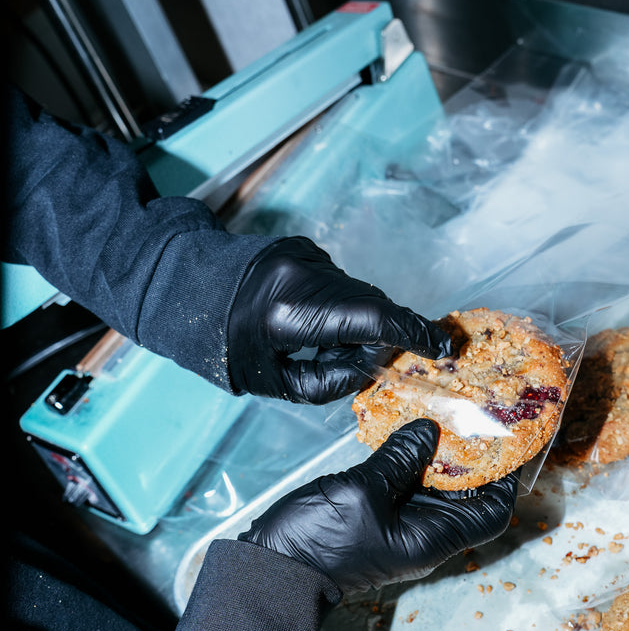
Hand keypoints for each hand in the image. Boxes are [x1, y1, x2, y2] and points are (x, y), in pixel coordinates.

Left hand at [227, 236, 453, 402]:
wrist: (184, 288)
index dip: (412, 333)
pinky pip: (340, 283)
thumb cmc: (223, 347)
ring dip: (356, 322)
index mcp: (292, 312)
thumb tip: (369, 367)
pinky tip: (308, 322)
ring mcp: (305, 255)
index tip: (441, 348)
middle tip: (361, 363)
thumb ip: (329, 381)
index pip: (371, 319)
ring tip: (316, 344)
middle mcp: (304, 275)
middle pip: (370, 305)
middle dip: (379, 337)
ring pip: (357, 293)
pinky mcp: (304, 248)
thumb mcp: (274, 382)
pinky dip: (340, 307)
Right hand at [239, 419, 517, 592]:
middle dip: (475, 456)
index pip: (491, 513)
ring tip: (446, 413)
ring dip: (442, 454)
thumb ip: (398, 459)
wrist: (274, 571)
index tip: (506, 439)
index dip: (506, 479)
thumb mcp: (362, 491)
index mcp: (432, 538)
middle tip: (474, 414)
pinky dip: (413, 459)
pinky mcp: (378, 515)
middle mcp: (425, 533)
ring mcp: (401, 525)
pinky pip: (408, 485)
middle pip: (468, 495)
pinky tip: (407, 430)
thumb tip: (430, 431)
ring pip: (437, 487)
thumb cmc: (321, 542)